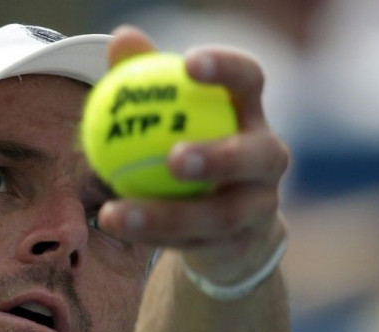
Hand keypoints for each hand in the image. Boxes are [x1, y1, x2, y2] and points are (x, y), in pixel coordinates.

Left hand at [98, 26, 288, 285]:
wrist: (225, 227)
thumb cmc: (191, 151)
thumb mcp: (171, 118)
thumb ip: (149, 82)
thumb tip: (122, 38)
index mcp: (249, 116)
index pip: (250, 81)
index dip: (226, 70)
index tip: (187, 64)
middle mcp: (267, 160)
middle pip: (256, 157)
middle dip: (219, 158)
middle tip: (174, 159)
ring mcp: (258, 208)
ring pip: (219, 216)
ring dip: (164, 216)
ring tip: (114, 213)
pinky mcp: (237, 246)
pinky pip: (192, 244)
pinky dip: (150, 236)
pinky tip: (111, 222)